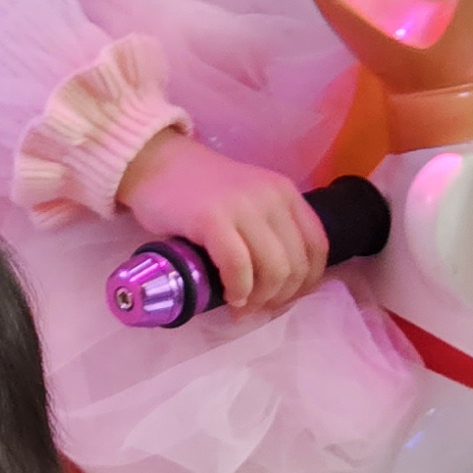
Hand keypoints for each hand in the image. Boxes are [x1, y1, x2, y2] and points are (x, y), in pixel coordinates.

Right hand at [118, 129, 327, 320]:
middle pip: (297, 265)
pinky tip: (229, 296)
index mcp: (286, 193)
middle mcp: (272, 197)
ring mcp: (243, 206)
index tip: (284, 298)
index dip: (307, 283)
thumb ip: (267, 229)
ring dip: (260, 299)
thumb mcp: (248, 201)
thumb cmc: (198, 190)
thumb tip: (278, 283)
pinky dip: (239, 290)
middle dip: (280, 297)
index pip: (317, 247)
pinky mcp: (212, 218)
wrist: (155, 164)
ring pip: (274, 269)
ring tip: (241, 307)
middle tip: (256, 309)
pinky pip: (238, 266)